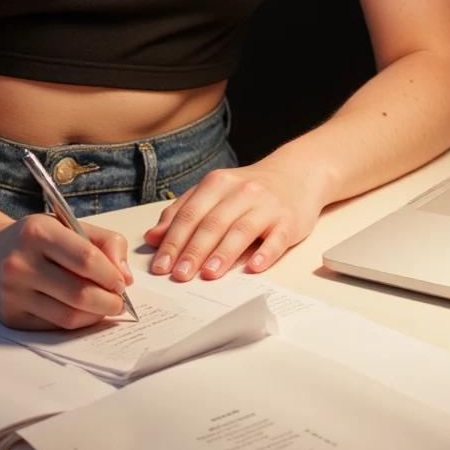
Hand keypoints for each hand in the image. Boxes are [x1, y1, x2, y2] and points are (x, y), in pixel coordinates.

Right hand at [0, 214, 133, 328]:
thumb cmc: (34, 238)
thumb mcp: (67, 225)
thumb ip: (104, 242)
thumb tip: (125, 276)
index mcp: (37, 232)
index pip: (85, 258)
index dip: (110, 274)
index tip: (122, 282)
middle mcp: (20, 262)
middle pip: (78, 293)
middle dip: (109, 301)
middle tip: (120, 302)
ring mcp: (12, 292)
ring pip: (67, 315)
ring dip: (95, 316)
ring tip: (106, 308)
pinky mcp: (10, 316)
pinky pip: (53, 326)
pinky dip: (76, 322)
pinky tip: (83, 313)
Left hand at [143, 159, 324, 281]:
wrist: (296, 174)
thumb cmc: (248, 190)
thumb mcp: (213, 192)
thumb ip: (183, 212)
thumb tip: (153, 237)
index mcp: (217, 183)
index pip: (189, 214)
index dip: (173, 240)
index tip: (161, 266)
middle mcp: (241, 191)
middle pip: (212, 223)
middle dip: (193, 251)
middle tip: (179, 275)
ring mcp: (266, 205)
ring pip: (241, 230)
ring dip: (223, 254)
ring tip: (208, 275)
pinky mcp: (289, 220)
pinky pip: (276, 239)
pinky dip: (265, 253)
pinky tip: (253, 268)